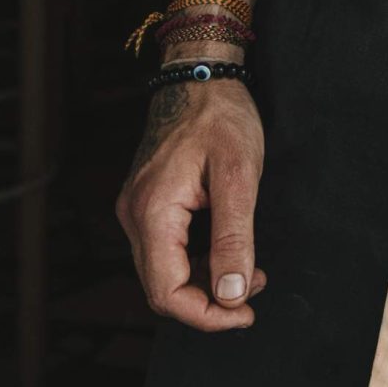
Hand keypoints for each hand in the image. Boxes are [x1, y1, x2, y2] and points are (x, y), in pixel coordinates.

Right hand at [117, 76, 267, 333]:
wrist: (200, 72)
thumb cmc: (220, 116)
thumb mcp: (238, 177)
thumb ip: (233, 238)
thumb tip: (232, 295)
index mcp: (153, 212)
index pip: (167, 292)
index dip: (206, 315)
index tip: (244, 313)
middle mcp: (134, 215)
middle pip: (163, 286)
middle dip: (210, 300)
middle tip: (253, 292)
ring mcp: (137, 207)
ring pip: (165, 270)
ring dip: (206, 281)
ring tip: (250, 271)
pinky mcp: (148, 201)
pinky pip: (167, 248)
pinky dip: (197, 260)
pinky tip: (228, 249)